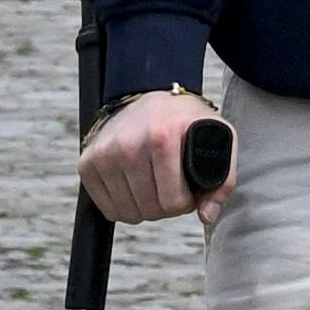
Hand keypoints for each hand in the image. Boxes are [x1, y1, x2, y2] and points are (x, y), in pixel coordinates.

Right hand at [78, 85, 233, 228]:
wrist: (147, 93)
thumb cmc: (183, 121)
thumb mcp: (216, 138)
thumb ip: (222, 180)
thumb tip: (207, 216)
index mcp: (163, 137)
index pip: (173, 201)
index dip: (186, 202)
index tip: (187, 188)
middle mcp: (129, 144)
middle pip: (151, 210)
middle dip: (166, 205)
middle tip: (170, 185)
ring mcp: (105, 154)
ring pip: (128, 213)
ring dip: (145, 207)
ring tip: (154, 184)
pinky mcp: (87, 162)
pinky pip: (108, 209)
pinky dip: (123, 206)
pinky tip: (134, 185)